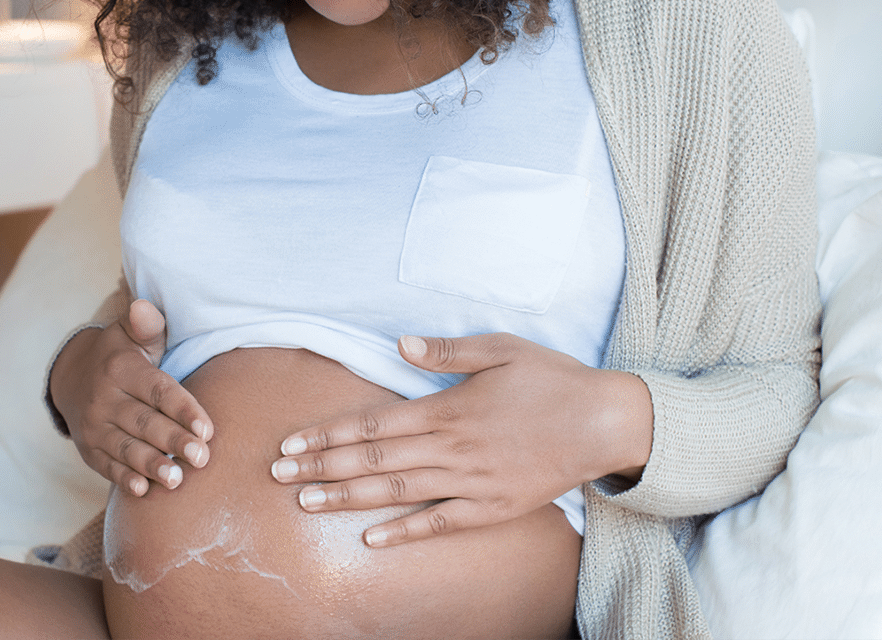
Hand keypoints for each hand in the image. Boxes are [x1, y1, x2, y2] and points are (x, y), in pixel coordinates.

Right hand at [50, 299, 213, 497]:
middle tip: (202, 458)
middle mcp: (104, 399)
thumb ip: (146, 325)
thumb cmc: (119, 355)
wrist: (71, 377)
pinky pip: (106, 466)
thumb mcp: (130, 334)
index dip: (183, 409)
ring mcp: (93, 426)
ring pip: (126, 448)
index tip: (207, 429)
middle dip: (173, 442)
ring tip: (177, 480)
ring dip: (151, 465)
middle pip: (144, 423)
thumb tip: (145, 307)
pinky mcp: (88, 449)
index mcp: (121, 370)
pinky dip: (123, 479)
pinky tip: (142, 490)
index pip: (157, 390)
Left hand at [270, 333, 651, 547]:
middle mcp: (453, 449)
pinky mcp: (492, 507)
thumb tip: (401, 342)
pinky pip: (440, 523)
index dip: (327, 435)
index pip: (372, 425)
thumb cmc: (552, 380)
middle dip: (320, 467)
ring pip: (397, 493)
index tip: (290, 444)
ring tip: (305, 503)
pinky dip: (405, 531)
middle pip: (373, 461)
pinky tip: (371, 539)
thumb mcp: (501, 348)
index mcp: (448, 408)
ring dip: (348, 499)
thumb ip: (448, 351)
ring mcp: (472, 482)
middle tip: (276, 476)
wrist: (605, 423)